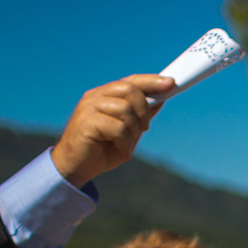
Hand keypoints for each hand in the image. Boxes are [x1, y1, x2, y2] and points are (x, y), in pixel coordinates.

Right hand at [50, 74, 176, 187]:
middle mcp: (96, 97)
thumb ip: (140, 116)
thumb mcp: (127, 132)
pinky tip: (121, 152)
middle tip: (143, 129)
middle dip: (144, 111)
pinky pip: (118, 128)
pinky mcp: (86, 121)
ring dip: (133, 132)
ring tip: (126, 145)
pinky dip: (125, 144)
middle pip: (130, 90)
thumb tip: (160, 101)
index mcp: (105, 95)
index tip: (171, 83)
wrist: (76, 167)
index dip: (151, 81)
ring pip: (126, 110)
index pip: (130, 81)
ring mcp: (89, 107)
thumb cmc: (101, 150)